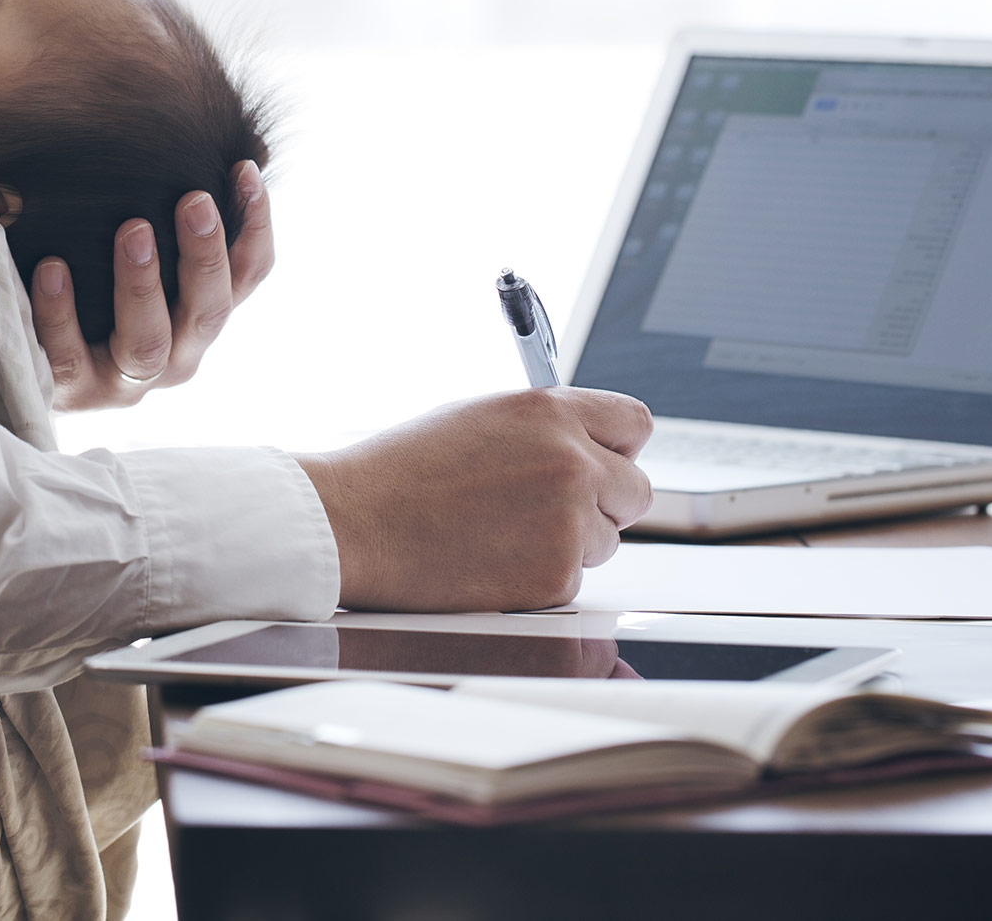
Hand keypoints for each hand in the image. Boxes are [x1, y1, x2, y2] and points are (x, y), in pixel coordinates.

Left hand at [33, 160, 273, 410]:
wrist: (27, 352)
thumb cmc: (92, 279)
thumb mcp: (134, 245)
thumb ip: (168, 207)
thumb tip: (213, 144)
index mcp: (201, 317)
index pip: (249, 274)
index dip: (255, 225)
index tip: (242, 169)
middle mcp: (176, 354)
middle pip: (209, 312)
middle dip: (206, 255)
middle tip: (194, 200)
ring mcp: (125, 381)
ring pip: (148, 342)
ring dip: (143, 284)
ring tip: (132, 230)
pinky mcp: (73, 393)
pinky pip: (69, 356)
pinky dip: (62, 311)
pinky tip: (51, 267)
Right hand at [295, 387, 652, 612]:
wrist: (356, 523)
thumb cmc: (401, 471)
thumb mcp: (480, 418)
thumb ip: (545, 428)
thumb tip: (588, 445)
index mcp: (549, 411)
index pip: (635, 424)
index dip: (617, 446)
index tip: (603, 460)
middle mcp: (570, 461)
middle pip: (635, 489)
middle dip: (602, 502)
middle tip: (551, 510)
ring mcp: (568, 520)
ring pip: (606, 539)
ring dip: (569, 541)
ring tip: (500, 532)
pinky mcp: (555, 576)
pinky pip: (573, 579)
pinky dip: (540, 576)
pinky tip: (490, 559)